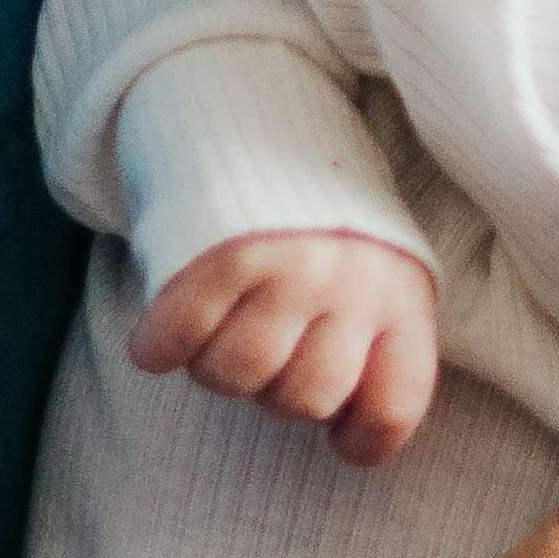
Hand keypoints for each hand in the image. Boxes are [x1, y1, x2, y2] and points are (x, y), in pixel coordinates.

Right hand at [133, 226, 440, 463]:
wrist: (264, 116)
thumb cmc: (327, 223)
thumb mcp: (382, 273)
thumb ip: (376, 346)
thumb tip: (350, 441)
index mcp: (401, 293)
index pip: (394, 404)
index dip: (364, 440)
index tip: (339, 440)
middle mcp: (349, 282)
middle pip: (303, 400)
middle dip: (275, 393)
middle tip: (265, 353)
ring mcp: (284, 266)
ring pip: (237, 375)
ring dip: (214, 369)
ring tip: (218, 333)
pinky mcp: (217, 251)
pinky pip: (177, 337)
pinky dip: (157, 346)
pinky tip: (159, 337)